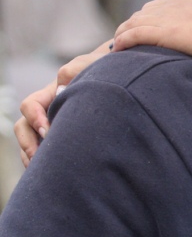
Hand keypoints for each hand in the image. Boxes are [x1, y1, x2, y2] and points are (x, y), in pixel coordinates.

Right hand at [15, 40, 111, 166]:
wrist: (120, 74)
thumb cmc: (104, 68)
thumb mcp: (91, 64)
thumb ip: (74, 71)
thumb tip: (61, 89)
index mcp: (51, 92)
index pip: (30, 105)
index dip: (34, 118)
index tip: (48, 131)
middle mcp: (48, 110)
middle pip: (24, 128)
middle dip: (28, 144)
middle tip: (40, 158)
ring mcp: (54, 124)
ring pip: (32, 142)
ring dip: (33, 156)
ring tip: (44, 170)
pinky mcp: (65, 137)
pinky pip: (46, 152)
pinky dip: (45, 162)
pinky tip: (56, 172)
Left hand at [113, 0, 191, 64]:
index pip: (163, 5)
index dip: (151, 17)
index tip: (145, 28)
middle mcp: (179, 4)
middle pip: (146, 11)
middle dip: (134, 24)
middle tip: (125, 39)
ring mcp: (172, 17)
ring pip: (136, 21)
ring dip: (123, 32)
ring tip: (116, 45)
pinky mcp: (167, 32)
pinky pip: (136, 33)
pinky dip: (123, 40)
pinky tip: (117, 48)